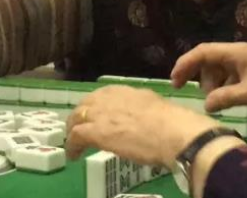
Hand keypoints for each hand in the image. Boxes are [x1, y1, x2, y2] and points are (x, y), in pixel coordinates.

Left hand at [66, 85, 219, 166]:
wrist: (172, 132)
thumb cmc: (173, 123)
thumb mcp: (157, 108)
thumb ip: (145, 111)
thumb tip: (144, 120)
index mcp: (129, 91)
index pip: (105, 94)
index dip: (97, 105)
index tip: (97, 115)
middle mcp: (112, 98)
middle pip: (87, 102)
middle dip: (81, 114)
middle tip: (79, 127)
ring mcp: (103, 113)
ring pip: (77, 116)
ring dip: (73, 129)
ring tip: (73, 142)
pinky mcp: (96, 131)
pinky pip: (76, 136)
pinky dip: (72, 146)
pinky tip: (74, 155)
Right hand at [171, 42, 246, 111]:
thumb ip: (226, 98)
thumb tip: (205, 104)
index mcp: (235, 52)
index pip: (202, 52)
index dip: (185, 64)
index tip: (174, 81)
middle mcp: (237, 53)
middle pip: (208, 60)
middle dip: (198, 76)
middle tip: (193, 95)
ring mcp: (244, 62)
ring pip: (218, 69)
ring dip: (212, 84)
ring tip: (216, 102)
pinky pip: (229, 76)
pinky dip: (223, 87)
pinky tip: (227, 101)